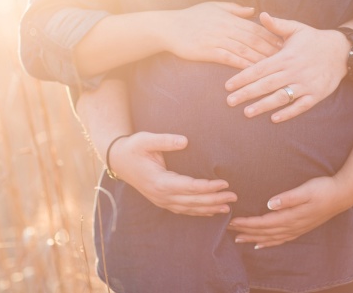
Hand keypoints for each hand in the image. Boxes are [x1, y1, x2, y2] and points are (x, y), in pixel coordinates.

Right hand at [110, 131, 237, 215]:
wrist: (118, 159)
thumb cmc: (134, 148)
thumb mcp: (146, 140)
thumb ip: (165, 140)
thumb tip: (184, 140)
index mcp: (160, 181)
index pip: (189, 187)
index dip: (208, 187)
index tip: (224, 183)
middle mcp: (161, 195)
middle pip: (193, 201)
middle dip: (214, 200)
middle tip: (233, 197)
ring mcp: (161, 200)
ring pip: (189, 209)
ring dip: (209, 209)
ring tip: (227, 208)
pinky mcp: (162, 200)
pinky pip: (183, 210)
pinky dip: (198, 212)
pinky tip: (210, 211)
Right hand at [165, 2, 281, 68]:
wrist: (169, 27)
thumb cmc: (191, 16)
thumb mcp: (214, 6)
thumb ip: (235, 9)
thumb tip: (253, 10)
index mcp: (230, 18)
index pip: (256, 28)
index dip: (272, 36)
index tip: (286, 45)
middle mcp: (226, 28)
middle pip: (254, 40)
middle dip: (272, 50)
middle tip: (287, 59)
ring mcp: (217, 39)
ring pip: (244, 50)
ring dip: (260, 59)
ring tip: (275, 68)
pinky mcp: (208, 51)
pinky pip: (229, 58)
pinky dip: (242, 65)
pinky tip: (252, 72)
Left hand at [225, 12, 348, 122]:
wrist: (341, 51)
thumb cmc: (313, 39)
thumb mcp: (296, 28)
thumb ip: (277, 25)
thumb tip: (261, 14)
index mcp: (286, 56)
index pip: (259, 68)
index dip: (242, 77)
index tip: (227, 85)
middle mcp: (294, 71)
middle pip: (266, 85)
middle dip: (246, 94)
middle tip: (229, 102)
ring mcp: (306, 84)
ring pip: (281, 97)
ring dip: (264, 105)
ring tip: (247, 112)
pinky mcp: (316, 94)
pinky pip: (301, 106)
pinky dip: (288, 113)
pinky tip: (274, 118)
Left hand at [228, 176, 352, 248]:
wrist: (343, 195)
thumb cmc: (323, 189)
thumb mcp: (306, 190)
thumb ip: (288, 198)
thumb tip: (270, 204)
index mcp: (291, 216)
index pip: (263, 222)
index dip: (247, 223)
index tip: (232, 221)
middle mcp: (292, 226)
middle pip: (264, 232)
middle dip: (245, 231)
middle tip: (227, 230)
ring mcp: (297, 229)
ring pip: (270, 238)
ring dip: (253, 238)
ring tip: (238, 238)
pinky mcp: (301, 228)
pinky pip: (280, 239)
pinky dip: (268, 243)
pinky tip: (260, 244)